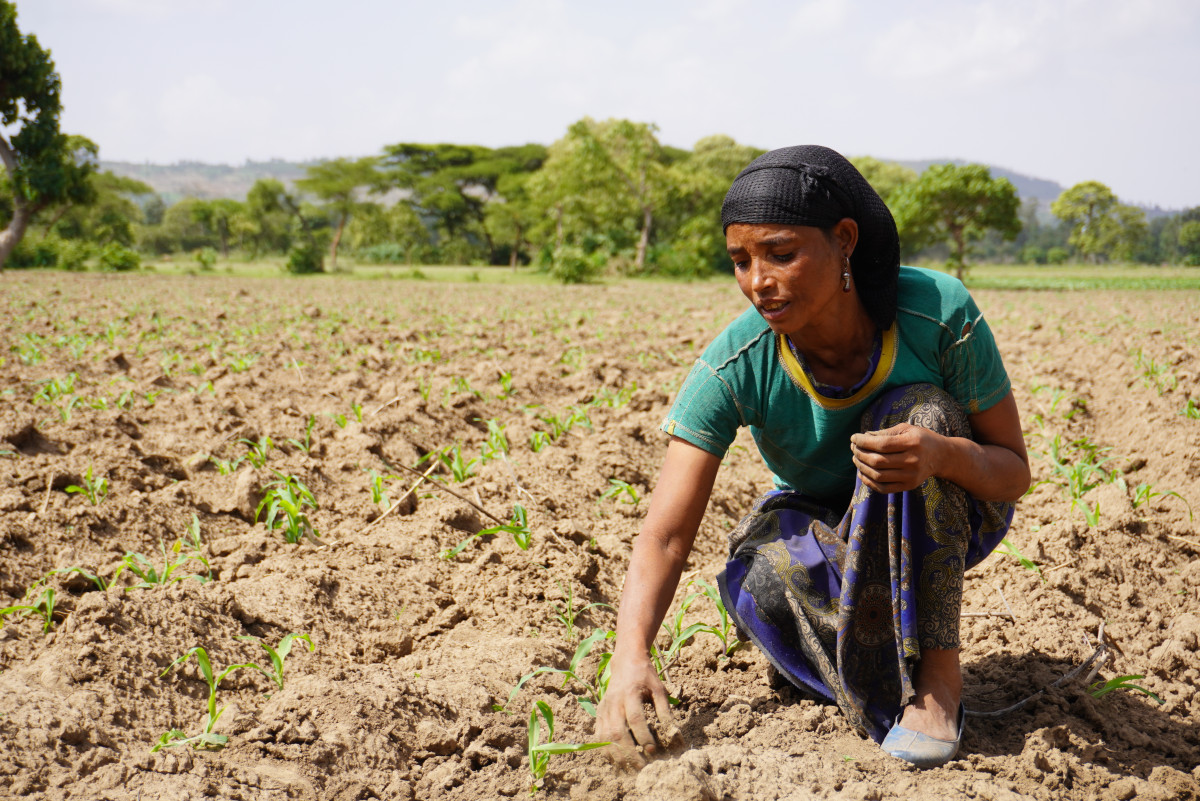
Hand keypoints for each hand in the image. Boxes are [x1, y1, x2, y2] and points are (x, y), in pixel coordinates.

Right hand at [595, 650, 676, 770]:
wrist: (626, 661)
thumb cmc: (645, 676)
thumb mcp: (659, 690)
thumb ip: (665, 712)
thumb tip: (675, 736)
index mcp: (630, 693)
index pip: (636, 719)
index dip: (644, 737)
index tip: (654, 751)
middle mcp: (614, 702)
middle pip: (617, 732)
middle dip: (629, 753)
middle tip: (643, 768)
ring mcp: (604, 709)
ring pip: (605, 737)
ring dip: (616, 756)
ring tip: (630, 770)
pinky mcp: (599, 713)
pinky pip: (599, 735)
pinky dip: (606, 751)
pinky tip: (616, 762)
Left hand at [850, 423, 944, 493]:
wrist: (941, 456)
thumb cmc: (921, 439)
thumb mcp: (906, 429)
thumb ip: (885, 433)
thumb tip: (864, 436)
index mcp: (912, 443)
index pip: (881, 444)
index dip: (863, 442)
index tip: (854, 438)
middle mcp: (912, 461)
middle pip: (878, 461)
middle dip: (860, 454)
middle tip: (853, 448)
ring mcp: (911, 476)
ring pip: (878, 476)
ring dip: (862, 467)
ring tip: (856, 459)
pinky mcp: (909, 486)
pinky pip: (884, 488)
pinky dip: (869, 482)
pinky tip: (862, 473)